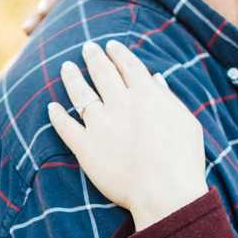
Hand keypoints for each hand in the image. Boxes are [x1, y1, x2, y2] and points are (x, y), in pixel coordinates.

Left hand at [46, 39, 207, 230]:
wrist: (164, 192)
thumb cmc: (183, 160)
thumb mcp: (186, 122)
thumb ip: (168, 98)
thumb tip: (156, 79)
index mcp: (146, 94)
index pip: (128, 65)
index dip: (118, 53)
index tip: (111, 45)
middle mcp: (120, 103)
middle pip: (102, 72)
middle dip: (93, 57)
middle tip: (87, 48)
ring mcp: (100, 124)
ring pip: (80, 93)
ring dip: (71, 77)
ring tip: (66, 67)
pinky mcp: (85, 148)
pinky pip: (66, 127)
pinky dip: (56, 117)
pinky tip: (51, 108)